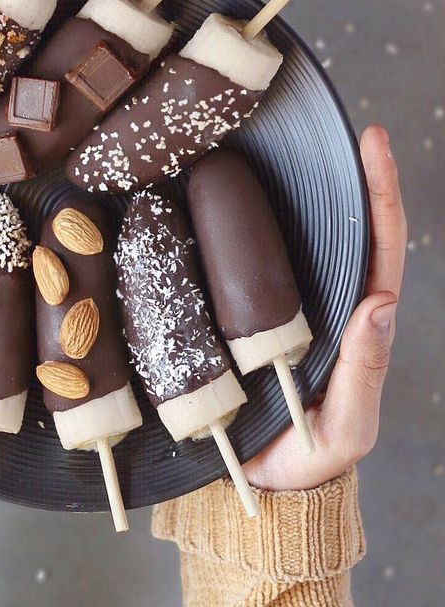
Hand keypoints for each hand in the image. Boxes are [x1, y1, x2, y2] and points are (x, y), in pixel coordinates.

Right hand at [243, 125, 406, 489]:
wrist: (258, 480)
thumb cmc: (308, 456)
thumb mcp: (345, 423)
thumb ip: (364, 370)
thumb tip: (381, 303)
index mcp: (361, 324)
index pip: (381, 249)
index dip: (381, 194)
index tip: (372, 143)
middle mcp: (328, 305)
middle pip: (343, 230)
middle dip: (345, 175)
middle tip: (330, 127)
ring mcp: (289, 308)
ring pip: (298, 242)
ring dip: (295, 194)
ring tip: (277, 147)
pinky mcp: (252, 316)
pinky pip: (253, 267)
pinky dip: (247, 231)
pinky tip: (225, 204)